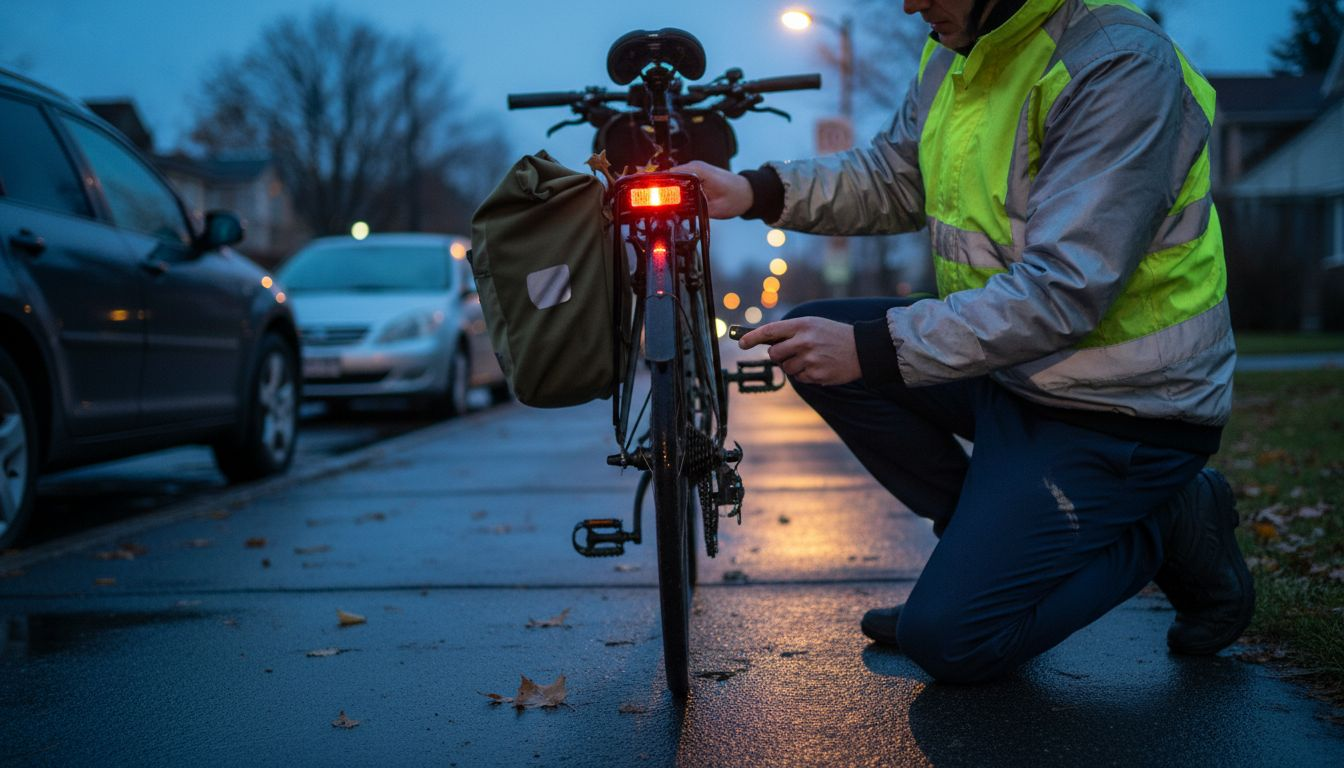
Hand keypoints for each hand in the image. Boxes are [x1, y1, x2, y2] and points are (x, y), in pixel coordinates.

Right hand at [668, 160, 752, 218]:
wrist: (748, 192)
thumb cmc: (737, 197)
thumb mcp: (715, 209)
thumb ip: (696, 209)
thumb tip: (679, 212)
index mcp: (698, 171)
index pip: (670, 175)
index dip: (661, 187)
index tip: (655, 199)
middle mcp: (695, 166)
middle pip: (670, 177)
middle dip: (664, 191)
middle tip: (661, 206)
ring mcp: (696, 169)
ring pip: (674, 179)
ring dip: (671, 191)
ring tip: (669, 205)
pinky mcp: (697, 174)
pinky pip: (682, 181)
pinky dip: (678, 190)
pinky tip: (678, 201)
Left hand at [739, 317, 861, 385]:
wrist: (862, 349)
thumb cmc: (834, 335)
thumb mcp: (814, 324)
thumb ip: (791, 331)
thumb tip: (766, 343)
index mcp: (803, 325)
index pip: (770, 331)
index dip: (752, 337)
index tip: (741, 343)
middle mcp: (805, 341)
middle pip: (774, 354)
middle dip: (778, 355)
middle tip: (790, 352)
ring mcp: (811, 359)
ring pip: (786, 368)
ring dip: (793, 365)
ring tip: (811, 358)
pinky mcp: (817, 374)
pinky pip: (799, 378)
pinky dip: (805, 374)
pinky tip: (819, 366)